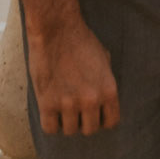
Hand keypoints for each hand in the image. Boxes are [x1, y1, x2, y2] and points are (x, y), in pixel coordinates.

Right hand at [25, 15, 120, 135]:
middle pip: (90, 130)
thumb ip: (105, 82)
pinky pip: (50, 128)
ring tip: (61, 105)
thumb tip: (105, 101)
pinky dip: (50, 122)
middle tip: (75, 109)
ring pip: (70, 130)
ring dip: (65, 121)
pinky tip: (50, 110)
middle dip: (83, 121)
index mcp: (108, 89)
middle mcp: (91, 100)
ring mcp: (69, 103)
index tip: (94, 114)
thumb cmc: (80, 39)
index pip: (111, 122)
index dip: (102, 119)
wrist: (56, 28)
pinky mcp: (48, 103)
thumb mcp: (103, 59)